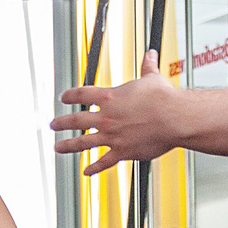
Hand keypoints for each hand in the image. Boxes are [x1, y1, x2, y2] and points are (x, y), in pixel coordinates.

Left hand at [53, 51, 186, 174]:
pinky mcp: (123, 151)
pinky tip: (87, 171)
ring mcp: (112, 136)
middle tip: (53, 125)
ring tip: (58, 148)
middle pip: (76, 121)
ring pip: (83, 143)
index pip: (82, 95)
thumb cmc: (164, 99)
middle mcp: (107, 117)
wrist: (174, 118)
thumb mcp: (152, 78)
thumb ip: (147, 67)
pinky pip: (104, 162)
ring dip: (68, 146)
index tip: (63, 97)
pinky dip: (94, 168)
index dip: (70, 96)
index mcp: (110, 97)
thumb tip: (150, 55)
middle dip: (61, 123)